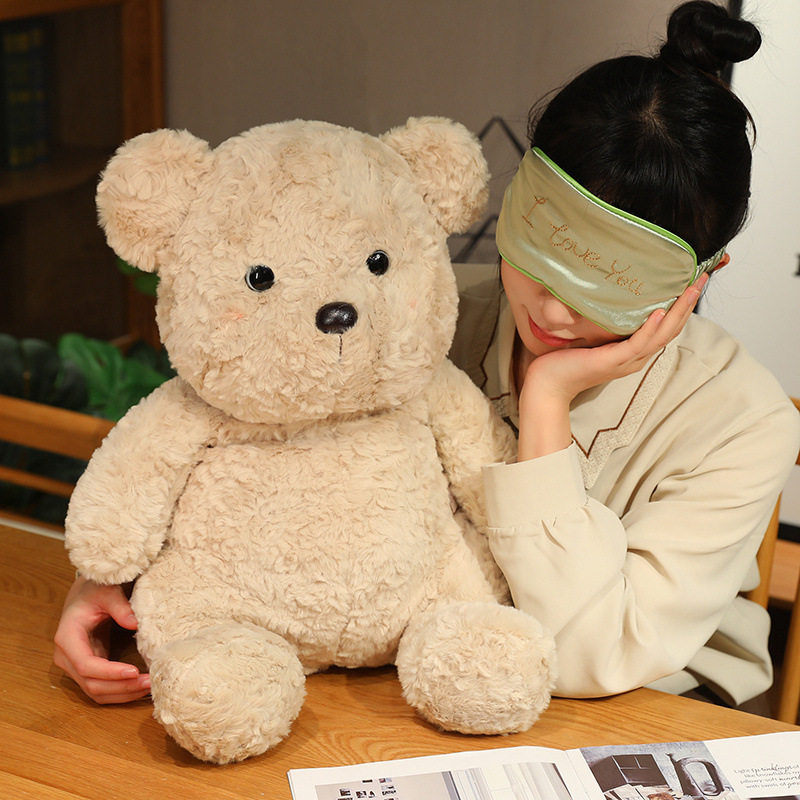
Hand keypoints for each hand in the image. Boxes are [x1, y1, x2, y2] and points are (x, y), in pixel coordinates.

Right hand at [53, 577, 149, 703]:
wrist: (86, 594)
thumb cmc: (95, 590)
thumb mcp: (107, 591)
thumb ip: (119, 606)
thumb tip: (136, 623)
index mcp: (67, 637)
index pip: (86, 664)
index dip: (109, 672)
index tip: (134, 671)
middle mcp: (66, 657)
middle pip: (92, 684)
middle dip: (121, 687)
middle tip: (150, 682)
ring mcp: (75, 666)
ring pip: (96, 692)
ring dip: (123, 693)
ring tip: (149, 686)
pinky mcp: (87, 670)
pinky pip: (102, 688)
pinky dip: (121, 692)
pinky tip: (140, 687)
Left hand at [517, 275, 707, 459]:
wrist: (547, 386)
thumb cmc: (564, 361)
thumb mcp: (592, 338)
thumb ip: (605, 324)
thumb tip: (608, 296)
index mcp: (633, 353)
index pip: (665, 329)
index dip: (682, 307)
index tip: (692, 283)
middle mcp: (635, 358)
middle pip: (671, 330)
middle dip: (688, 304)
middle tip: (702, 278)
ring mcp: (625, 361)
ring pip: (661, 335)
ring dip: (678, 311)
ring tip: (690, 289)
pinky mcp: (611, 361)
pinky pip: (637, 344)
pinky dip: (650, 328)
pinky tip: (660, 311)